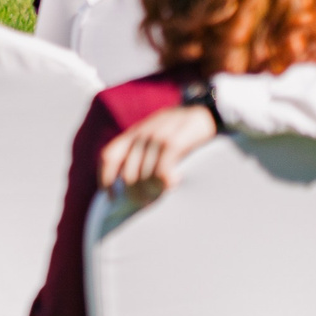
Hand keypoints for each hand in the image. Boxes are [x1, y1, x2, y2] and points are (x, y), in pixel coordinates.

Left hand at [97, 104, 218, 200]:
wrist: (209, 111)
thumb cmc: (182, 131)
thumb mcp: (158, 136)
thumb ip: (145, 154)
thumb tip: (135, 186)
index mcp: (133, 134)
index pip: (109, 156)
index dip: (106, 178)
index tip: (112, 198)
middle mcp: (141, 134)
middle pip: (128, 173)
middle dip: (134, 193)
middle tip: (145, 204)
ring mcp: (157, 136)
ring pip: (144, 174)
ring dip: (150, 191)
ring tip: (158, 199)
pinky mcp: (175, 141)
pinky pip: (162, 168)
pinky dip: (163, 181)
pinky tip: (173, 184)